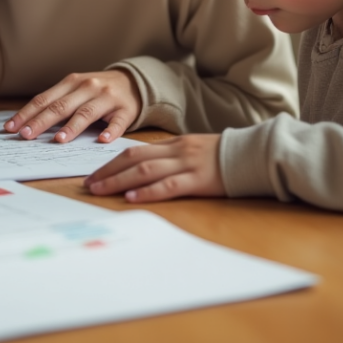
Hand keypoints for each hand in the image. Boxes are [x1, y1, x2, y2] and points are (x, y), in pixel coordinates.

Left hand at [3, 69, 140, 143]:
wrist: (133, 83)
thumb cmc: (96, 91)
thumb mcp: (76, 90)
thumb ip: (56, 103)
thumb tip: (27, 123)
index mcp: (71, 82)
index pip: (44, 99)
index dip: (27, 113)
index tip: (11, 128)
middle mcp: (88, 87)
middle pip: (61, 106)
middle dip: (42, 121)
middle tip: (26, 135)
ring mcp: (107, 98)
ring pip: (87, 113)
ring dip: (72, 127)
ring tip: (59, 140)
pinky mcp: (125, 110)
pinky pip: (118, 122)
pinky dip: (111, 131)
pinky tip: (102, 140)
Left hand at [83, 134, 225, 201]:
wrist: (254, 155)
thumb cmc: (225, 157)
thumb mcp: (195, 151)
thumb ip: (173, 158)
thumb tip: (146, 170)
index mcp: (174, 144)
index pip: (134, 150)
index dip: (111, 162)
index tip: (94, 174)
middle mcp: (176, 151)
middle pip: (134, 158)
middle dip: (108, 171)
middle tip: (88, 184)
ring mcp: (187, 164)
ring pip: (146, 170)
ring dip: (120, 181)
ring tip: (101, 190)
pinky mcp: (200, 180)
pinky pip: (169, 185)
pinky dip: (149, 192)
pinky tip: (133, 198)